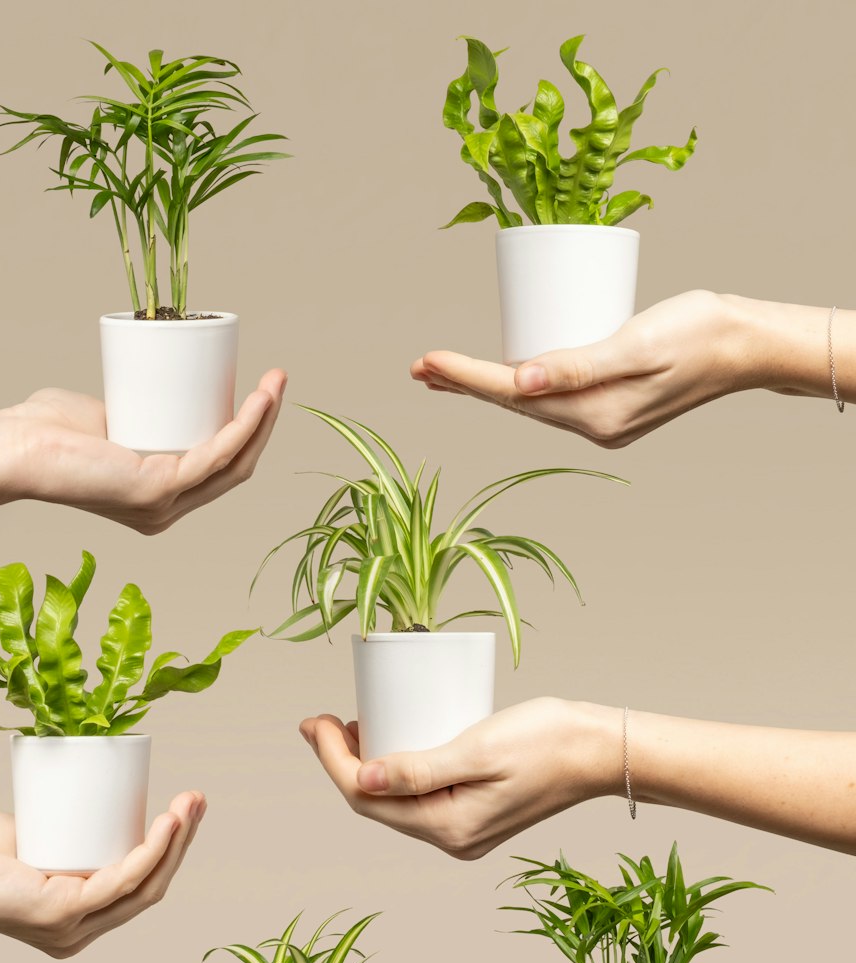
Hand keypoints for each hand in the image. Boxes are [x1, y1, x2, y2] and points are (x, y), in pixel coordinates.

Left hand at [0, 370, 285, 532]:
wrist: (13, 447)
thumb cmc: (45, 431)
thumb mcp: (105, 420)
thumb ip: (129, 411)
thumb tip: (149, 383)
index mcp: (156, 500)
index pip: (217, 468)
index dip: (247, 431)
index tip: (259, 390)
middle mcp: (165, 511)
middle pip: (234, 467)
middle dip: (265, 421)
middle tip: (277, 379)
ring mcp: (163, 506)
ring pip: (233, 463)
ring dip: (263, 420)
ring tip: (276, 381)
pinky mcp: (156, 490)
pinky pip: (215, 457)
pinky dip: (243, 428)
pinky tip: (257, 401)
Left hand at [0, 792, 205, 955]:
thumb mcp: (31, 837)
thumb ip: (57, 827)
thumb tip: (86, 792)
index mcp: (75, 922)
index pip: (138, 887)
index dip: (169, 849)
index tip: (182, 808)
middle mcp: (78, 934)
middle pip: (150, 886)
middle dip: (182, 840)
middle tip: (196, 798)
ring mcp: (72, 928)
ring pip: (144, 886)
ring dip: (176, 841)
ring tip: (190, 802)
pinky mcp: (62, 913)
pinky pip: (122, 881)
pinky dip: (151, 851)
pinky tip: (166, 824)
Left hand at [299, 700, 615, 859]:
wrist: (600, 750)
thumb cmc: (548, 742)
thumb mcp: (478, 750)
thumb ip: (420, 769)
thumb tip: (361, 779)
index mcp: (449, 828)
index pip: (366, 799)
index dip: (332, 761)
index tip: (314, 722)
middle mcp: (453, 838)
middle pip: (375, 803)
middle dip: (341, 762)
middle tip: (321, 719)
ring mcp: (464, 829)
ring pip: (395, 800)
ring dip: (366, 765)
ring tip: (349, 725)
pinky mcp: (474, 812)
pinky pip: (419, 795)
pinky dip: (396, 769)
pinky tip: (390, 740)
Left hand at [411, 291, 760, 447]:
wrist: (746, 344)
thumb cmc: (700, 333)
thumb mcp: (637, 343)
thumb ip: (580, 364)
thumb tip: (519, 381)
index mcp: (595, 416)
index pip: (513, 395)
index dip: (466, 377)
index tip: (426, 361)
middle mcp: (593, 426)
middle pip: (514, 404)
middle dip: (464, 385)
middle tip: (418, 368)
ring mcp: (603, 420)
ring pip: (530, 402)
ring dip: (486, 386)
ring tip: (443, 373)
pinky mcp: (611, 405)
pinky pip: (552, 398)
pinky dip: (519, 384)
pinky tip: (503, 374)